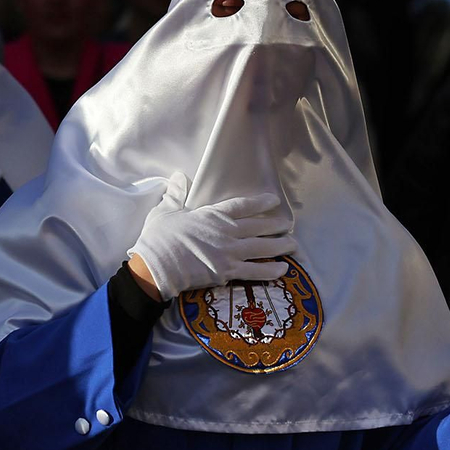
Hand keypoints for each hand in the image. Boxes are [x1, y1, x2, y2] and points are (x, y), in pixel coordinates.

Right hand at [127, 177, 295, 299]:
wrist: (156, 267)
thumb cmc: (159, 238)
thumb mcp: (166, 211)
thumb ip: (177, 194)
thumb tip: (179, 176)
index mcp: (212, 215)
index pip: (242, 206)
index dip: (260, 203)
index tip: (274, 201)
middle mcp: (226, 232)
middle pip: (258, 227)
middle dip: (276, 226)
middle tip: (289, 226)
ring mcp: (229, 253)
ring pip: (262, 248)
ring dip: (280, 247)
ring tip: (293, 246)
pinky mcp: (228, 272)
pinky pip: (255, 271)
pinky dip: (270, 271)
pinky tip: (283, 270)